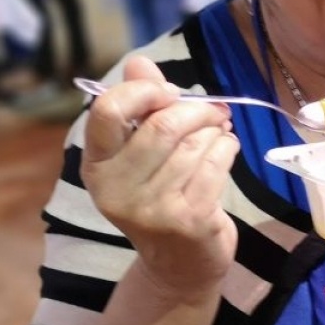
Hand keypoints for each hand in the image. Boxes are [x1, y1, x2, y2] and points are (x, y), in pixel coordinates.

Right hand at [81, 55, 239, 302]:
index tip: (168, 93)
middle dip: (196, 109)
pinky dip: (227, 149)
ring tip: (219, 133)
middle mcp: (115, 188)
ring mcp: (151, 208)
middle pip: (162, 125)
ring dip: (215, 131)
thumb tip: (139, 61)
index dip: (144, 91)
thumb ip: (142, 104)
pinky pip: (215, 164)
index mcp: (96, 164)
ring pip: (194, 144)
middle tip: (213, 110)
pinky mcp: (188, 220)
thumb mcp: (141, 152)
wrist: (178, 263)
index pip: (108, 110)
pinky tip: (227, 150)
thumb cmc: (161, 195)